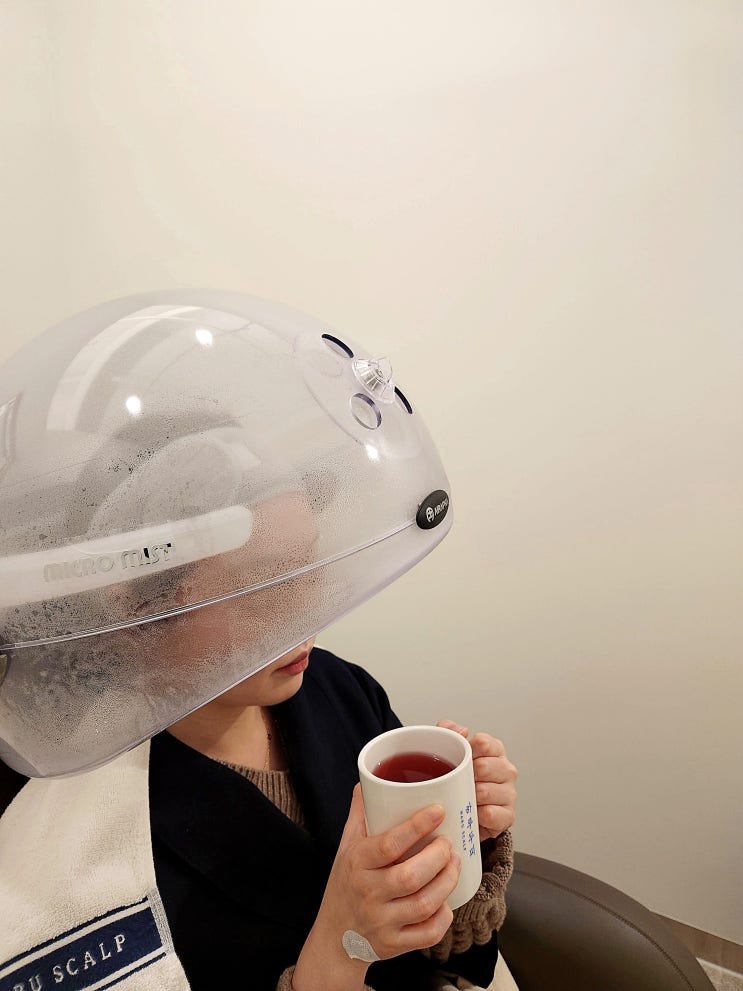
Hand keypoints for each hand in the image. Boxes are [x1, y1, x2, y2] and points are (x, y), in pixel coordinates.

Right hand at [292, 785, 460, 990]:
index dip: (417, 826)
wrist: (334, 939)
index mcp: (356, 864)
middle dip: (438, 856)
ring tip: (455, 864)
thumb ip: (360, 815)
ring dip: (447, 881)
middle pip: (411, 876)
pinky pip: (427, 933)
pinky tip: (446, 900)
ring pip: (424, 904)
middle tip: (449, 842)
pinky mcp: (394, 945)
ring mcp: (382, 922)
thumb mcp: (346, 847)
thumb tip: (369, 781)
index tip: (438, 810)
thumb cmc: (344, 884)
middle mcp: (368, 894)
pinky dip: (443, 917)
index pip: (389, 844)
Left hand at [437, 720, 517, 841]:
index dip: (467, 752)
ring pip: (485, 791)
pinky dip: (477, 815)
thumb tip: (461, 730)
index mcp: (494, 750)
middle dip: (466, 776)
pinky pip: (491, 814)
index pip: (483, 743)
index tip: (458, 759)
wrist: (462, 813)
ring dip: (469, 797)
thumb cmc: (458, 780)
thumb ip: (449, 732)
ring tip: (462, 799)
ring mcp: (509, 793)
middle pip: (484, 767)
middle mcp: (506, 770)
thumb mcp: (449, 752)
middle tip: (456, 782)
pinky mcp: (508, 816)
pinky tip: (472, 813)